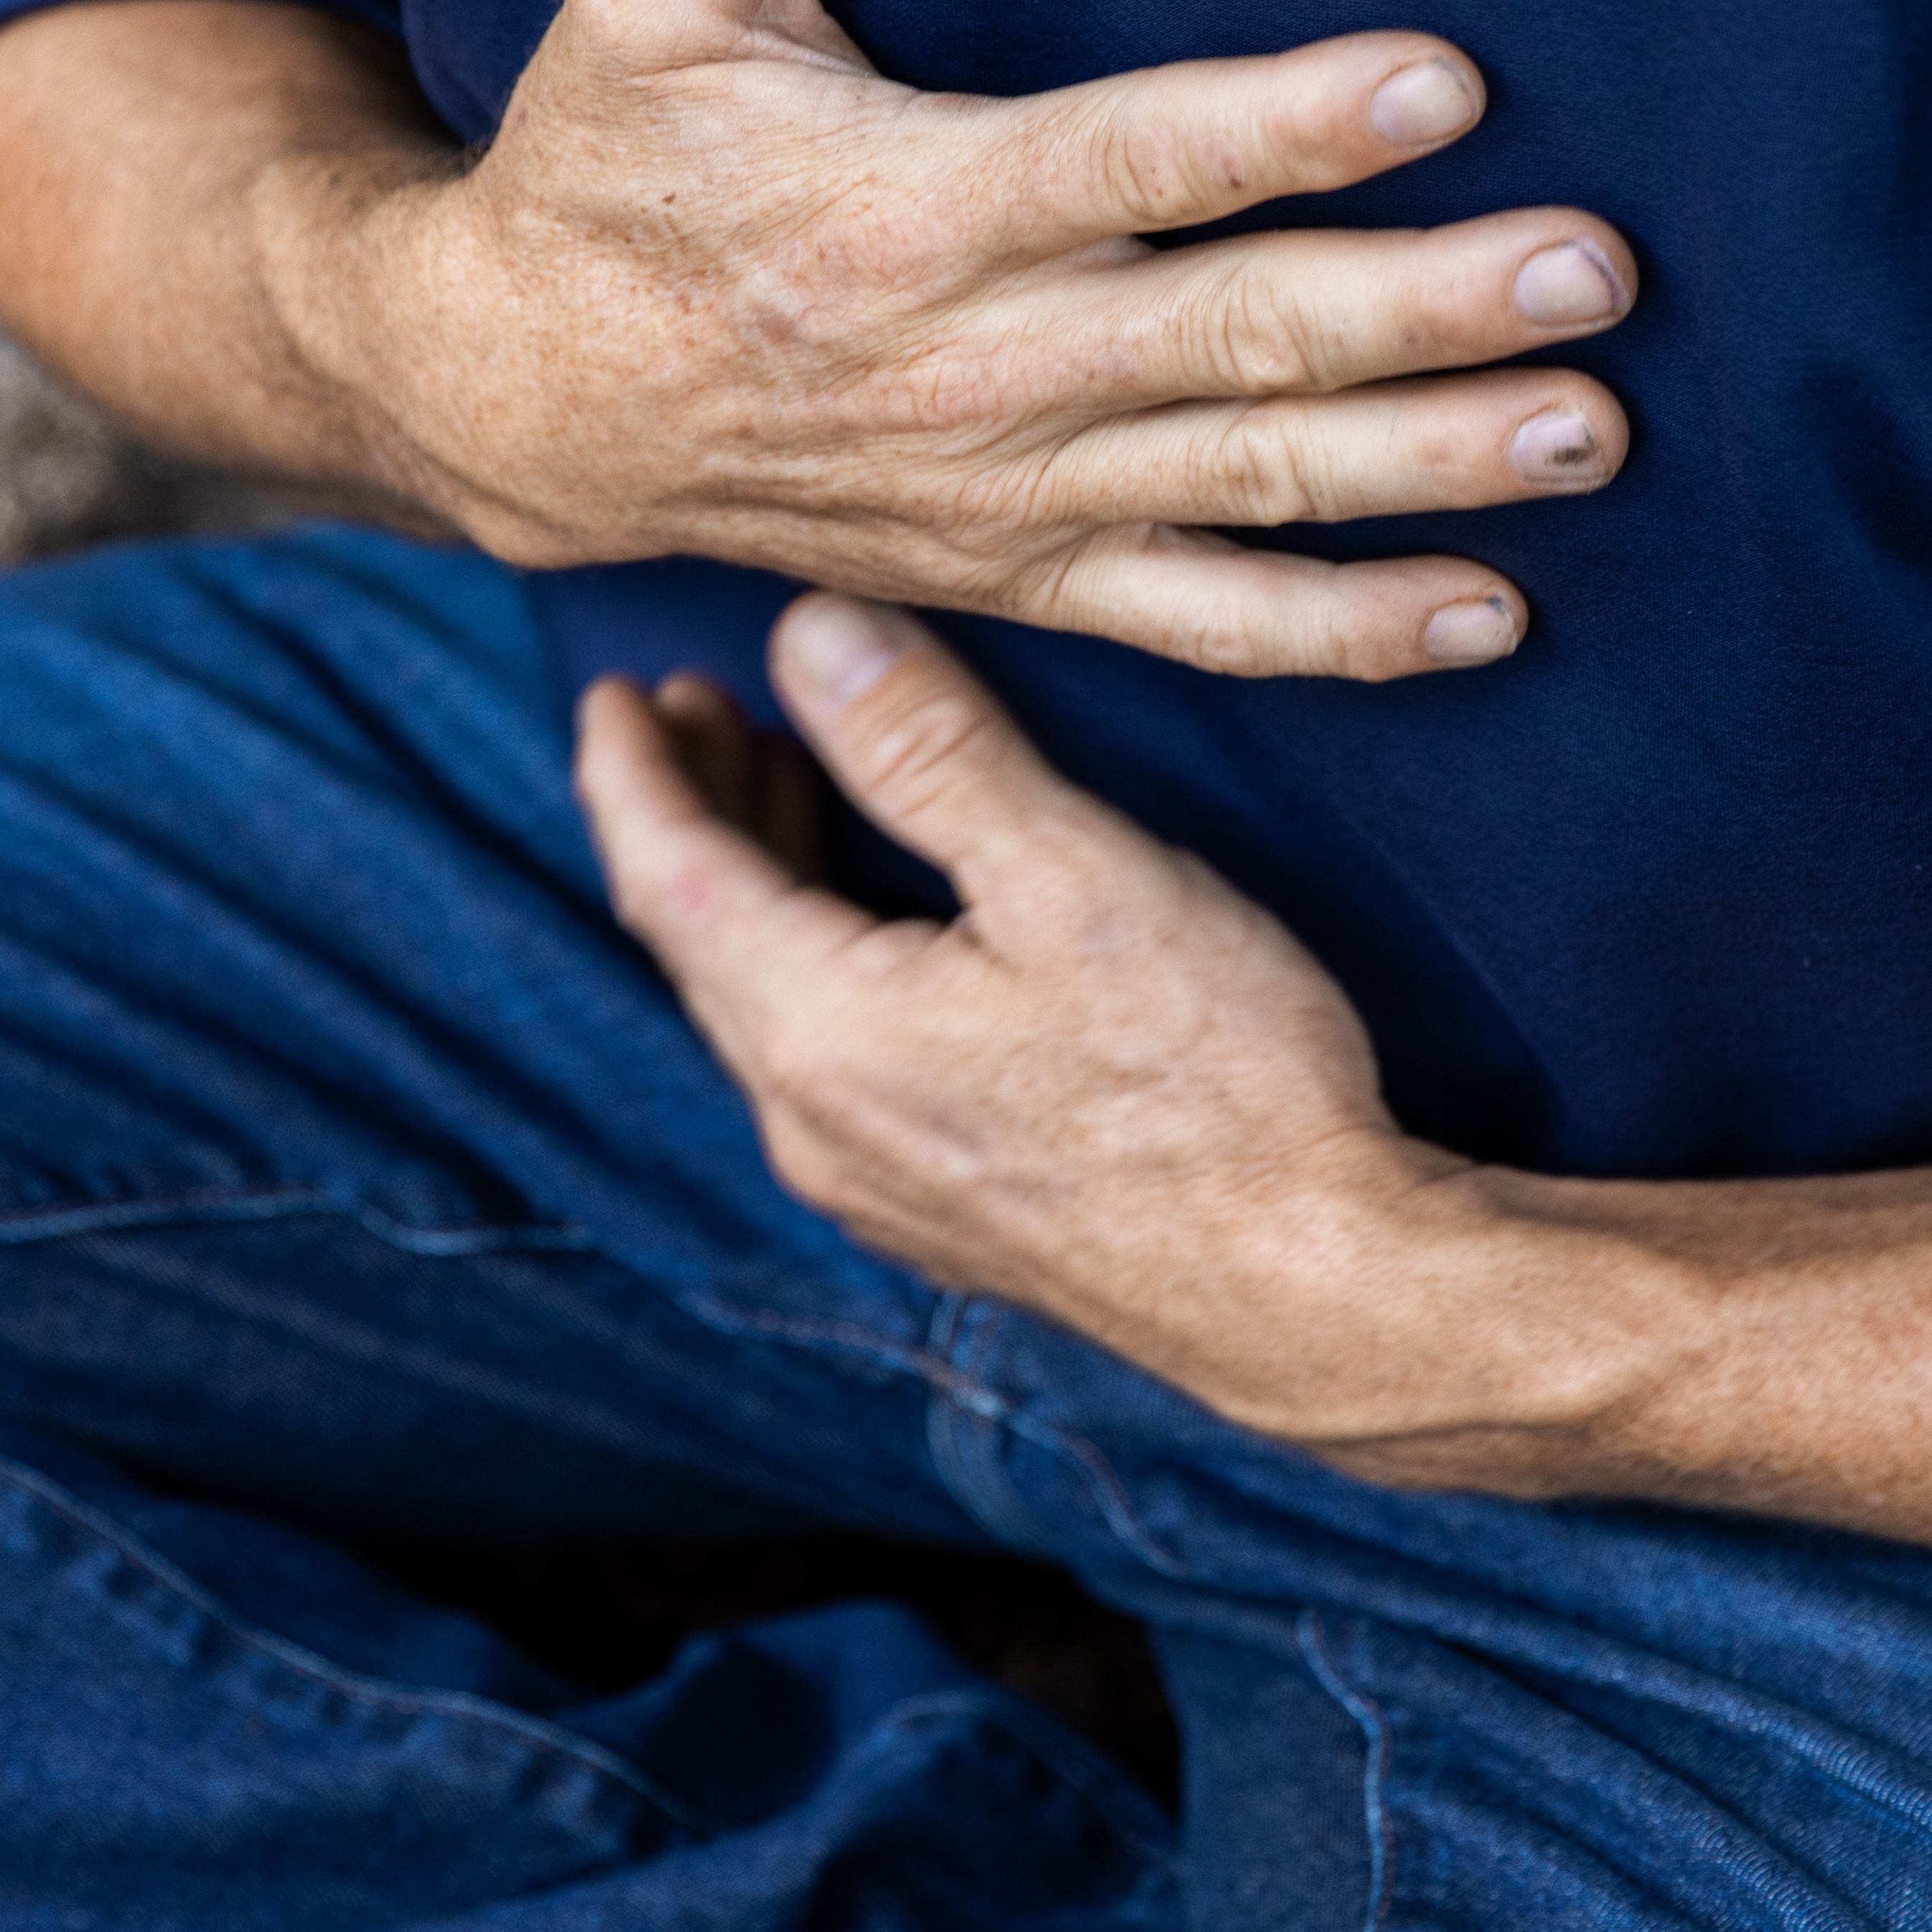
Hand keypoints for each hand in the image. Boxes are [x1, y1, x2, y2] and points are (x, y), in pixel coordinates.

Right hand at [292, 0, 1639, 681]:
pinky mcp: (1026, 572)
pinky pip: (1203, 623)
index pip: (1130, 158)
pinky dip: (1345, 634)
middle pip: (1235, 336)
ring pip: (1252, 487)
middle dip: (1427, 310)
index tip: (1443, 83)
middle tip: (1594, 271)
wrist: (517, 400)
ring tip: (1591, 430)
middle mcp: (977, 364)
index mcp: (907, 206)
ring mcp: (1011, 489)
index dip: (1285, 124)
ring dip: (1431, 468)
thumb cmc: (601, 171)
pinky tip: (1489, 612)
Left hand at [574, 591, 1630, 1484]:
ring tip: (787, 789)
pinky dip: (821, 966)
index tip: (613, 693)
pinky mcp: (940, 1217)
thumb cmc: (1218, 1083)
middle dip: (697, 815)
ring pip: (768, 1008)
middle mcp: (814, 1128)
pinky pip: (828, 1067)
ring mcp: (873, 1187)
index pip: (666, 877)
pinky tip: (881, 931)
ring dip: (763, 890)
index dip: (632, 774)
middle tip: (707, 711)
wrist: (1318, 1295)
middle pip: (704, 945)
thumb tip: (809, 636)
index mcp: (818, 1033)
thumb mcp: (1073, 875)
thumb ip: (927, 752)